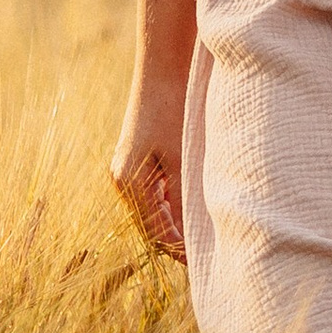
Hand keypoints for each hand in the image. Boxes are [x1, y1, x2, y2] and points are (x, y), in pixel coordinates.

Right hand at [109, 65, 188, 256]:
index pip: (155, 233)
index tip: (203, 262)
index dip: (180, 250)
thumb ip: (182, 199)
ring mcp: (128, 170)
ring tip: (205, 237)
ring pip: (154, 211)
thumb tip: (188, 240)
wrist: (163, 70)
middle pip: (152, 225)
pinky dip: (173, 204)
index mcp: (130, 183)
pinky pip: (155, 194)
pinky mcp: (138, 160)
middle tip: (208, 254)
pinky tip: (194, 209)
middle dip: (177, 241)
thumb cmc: (174, 110)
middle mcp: (123, 180)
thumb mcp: (182, 158)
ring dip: (176, 223)